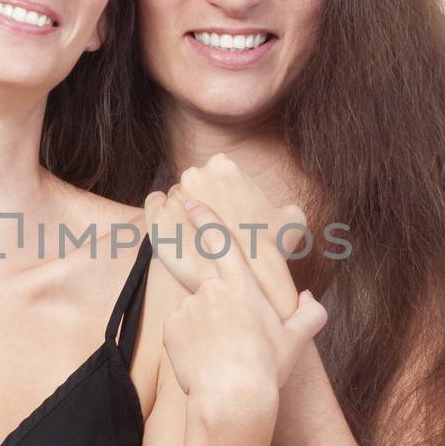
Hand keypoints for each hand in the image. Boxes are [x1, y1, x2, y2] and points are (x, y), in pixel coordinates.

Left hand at [144, 154, 306, 320]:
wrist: (250, 279)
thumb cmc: (272, 248)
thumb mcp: (291, 218)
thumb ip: (282, 206)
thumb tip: (284, 211)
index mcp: (223, 166)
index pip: (213, 174)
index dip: (219, 194)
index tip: (223, 212)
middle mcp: (195, 175)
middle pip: (192, 184)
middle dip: (199, 201)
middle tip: (207, 226)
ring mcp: (174, 197)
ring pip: (174, 198)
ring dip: (182, 211)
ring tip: (192, 233)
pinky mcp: (158, 220)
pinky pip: (153, 205)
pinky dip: (159, 209)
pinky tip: (170, 221)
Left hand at [160, 199, 327, 419]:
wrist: (232, 398)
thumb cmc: (268, 367)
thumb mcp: (296, 339)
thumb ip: (310, 314)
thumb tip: (312, 300)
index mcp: (241, 284)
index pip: (219, 240)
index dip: (204, 217)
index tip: (190, 201)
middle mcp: (210, 289)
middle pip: (211, 288)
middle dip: (219, 309)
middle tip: (233, 340)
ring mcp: (187, 308)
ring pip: (196, 312)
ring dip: (206, 329)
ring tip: (222, 358)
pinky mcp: (171, 330)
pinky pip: (180, 331)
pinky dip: (190, 343)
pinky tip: (204, 363)